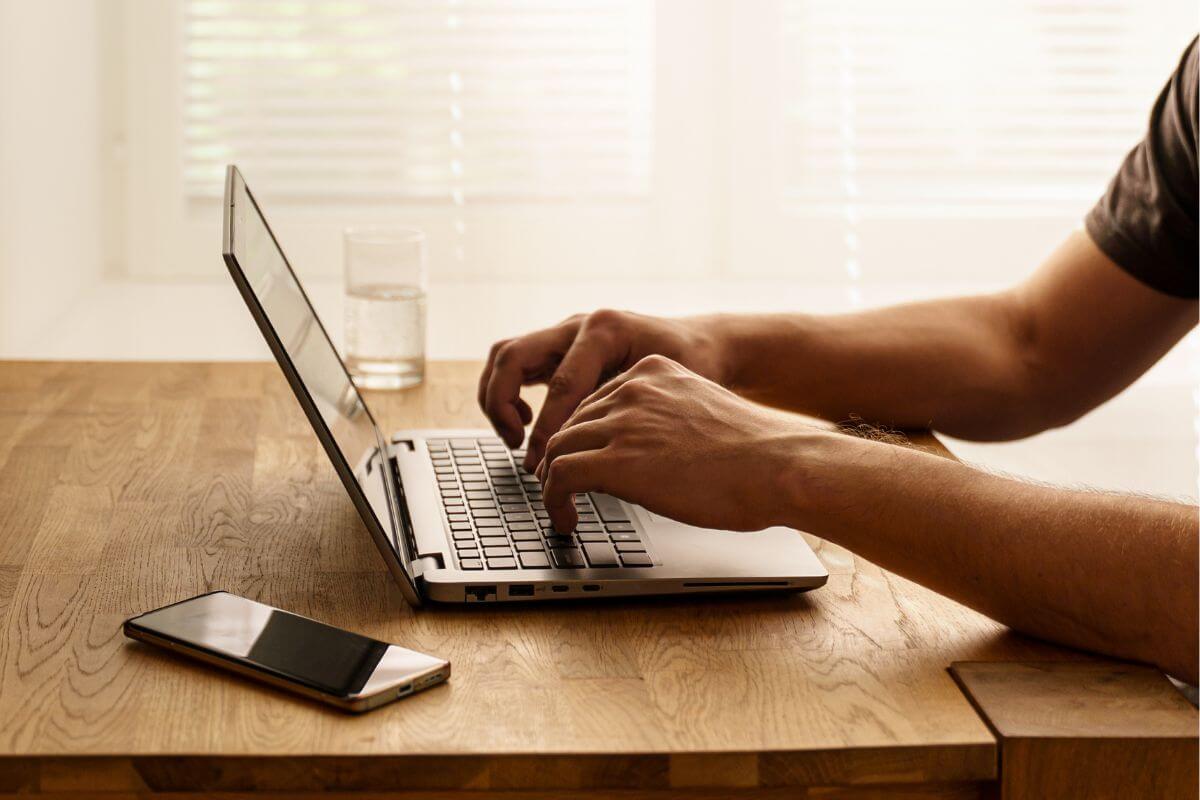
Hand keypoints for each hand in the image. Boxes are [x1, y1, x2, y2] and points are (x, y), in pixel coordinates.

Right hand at [478, 310, 730, 469]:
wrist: (700, 342)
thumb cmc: (693, 365)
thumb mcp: (670, 386)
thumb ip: (631, 412)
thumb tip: (595, 458)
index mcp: (605, 330)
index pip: (560, 385)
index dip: (548, 431)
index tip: (544, 467)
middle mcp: (579, 325)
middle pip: (512, 356)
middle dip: (502, 404)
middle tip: (516, 442)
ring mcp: (565, 333)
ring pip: (505, 356)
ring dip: (498, 398)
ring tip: (516, 436)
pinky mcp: (560, 347)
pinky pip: (518, 364)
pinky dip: (510, 394)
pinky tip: (532, 422)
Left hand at [535, 354, 818, 532]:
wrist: (777, 465)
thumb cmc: (757, 453)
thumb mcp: (703, 413)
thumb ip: (668, 419)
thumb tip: (650, 456)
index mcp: (655, 371)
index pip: (596, 400)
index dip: (584, 437)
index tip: (582, 460)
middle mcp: (633, 389)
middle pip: (571, 422)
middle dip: (561, 458)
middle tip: (562, 489)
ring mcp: (622, 421)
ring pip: (557, 448)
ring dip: (553, 483)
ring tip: (561, 508)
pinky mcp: (616, 460)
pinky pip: (560, 476)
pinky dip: (554, 500)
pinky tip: (566, 519)